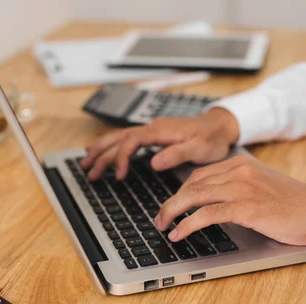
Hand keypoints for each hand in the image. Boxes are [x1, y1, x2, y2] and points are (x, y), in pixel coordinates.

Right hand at [80, 108, 239, 179]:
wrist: (220, 125)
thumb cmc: (211, 138)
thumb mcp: (198, 149)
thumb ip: (176, 155)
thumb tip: (154, 162)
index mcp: (161, 131)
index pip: (131, 142)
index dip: (121, 158)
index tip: (118, 176)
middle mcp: (152, 127)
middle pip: (119, 138)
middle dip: (101, 154)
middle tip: (87, 170)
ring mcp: (151, 130)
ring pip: (119, 136)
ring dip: (102, 148)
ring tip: (85, 161)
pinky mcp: (153, 134)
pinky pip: (127, 138)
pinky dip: (112, 144)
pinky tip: (104, 150)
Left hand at [154, 155, 305, 245]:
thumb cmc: (294, 204)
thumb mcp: (262, 185)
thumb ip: (238, 186)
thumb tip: (210, 202)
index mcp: (241, 163)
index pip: (199, 174)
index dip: (180, 191)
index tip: (171, 205)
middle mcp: (239, 171)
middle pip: (191, 184)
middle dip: (170, 203)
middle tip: (159, 218)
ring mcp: (243, 187)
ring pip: (194, 196)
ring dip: (172, 213)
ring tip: (163, 226)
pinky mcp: (247, 207)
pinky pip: (207, 214)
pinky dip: (188, 224)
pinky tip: (179, 233)